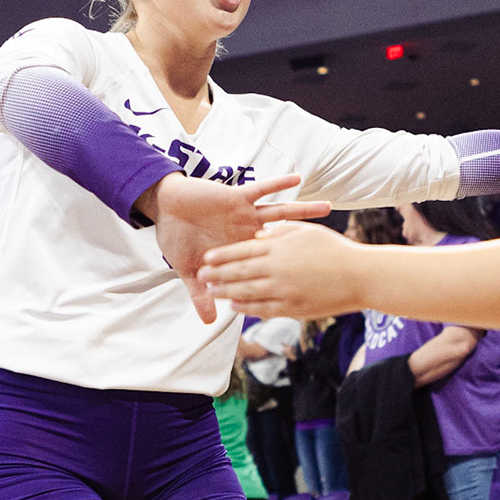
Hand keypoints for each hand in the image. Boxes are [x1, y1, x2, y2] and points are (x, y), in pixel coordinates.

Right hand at [145, 174, 330, 322]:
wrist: (166, 209)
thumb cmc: (177, 239)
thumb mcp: (187, 270)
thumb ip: (200, 294)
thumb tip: (209, 321)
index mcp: (240, 252)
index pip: (265, 266)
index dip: (284, 275)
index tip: (312, 285)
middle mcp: (248, 234)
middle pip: (283, 240)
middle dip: (305, 246)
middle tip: (333, 249)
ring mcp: (246, 215)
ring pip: (280, 213)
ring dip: (303, 210)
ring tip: (327, 207)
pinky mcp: (238, 198)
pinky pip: (262, 189)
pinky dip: (278, 184)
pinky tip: (297, 178)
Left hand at [199, 221, 365, 320]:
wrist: (360, 275)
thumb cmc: (335, 250)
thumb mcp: (306, 232)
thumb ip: (280, 231)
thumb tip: (258, 235)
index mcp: (280, 247)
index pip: (242, 250)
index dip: (222, 256)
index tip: (207, 258)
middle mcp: (277, 268)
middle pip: (239, 272)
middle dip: (217, 275)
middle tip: (200, 277)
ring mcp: (283, 290)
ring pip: (246, 292)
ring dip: (226, 293)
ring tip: (212, 293)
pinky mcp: (292, 307)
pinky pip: (262, 309)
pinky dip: (246, 308)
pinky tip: (235, 307)